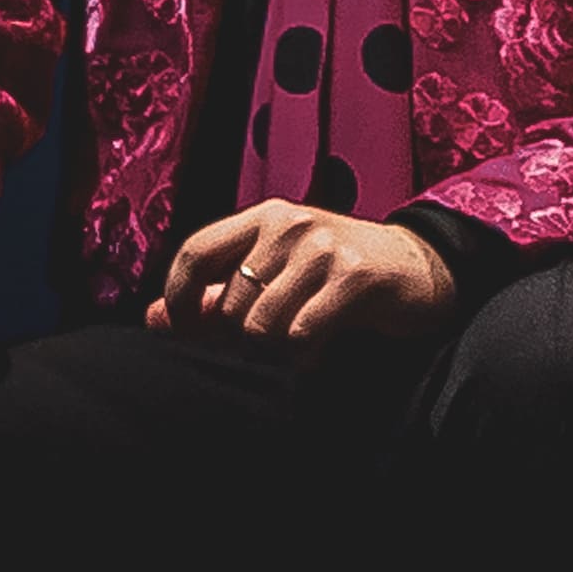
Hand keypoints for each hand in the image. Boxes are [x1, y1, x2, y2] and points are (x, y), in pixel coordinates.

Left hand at [147, 202, 463, 345]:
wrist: (420, 268)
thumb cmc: (335, 272)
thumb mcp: (274, 272)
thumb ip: (211, 295)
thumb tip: (152, 319)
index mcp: (264, 217)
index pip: (195, 252)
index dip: (177, 297)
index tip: (182, 327)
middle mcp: (291, 224)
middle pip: (228, 304)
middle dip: (240, 336)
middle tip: (271, 338)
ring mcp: (324, 247)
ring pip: (260, 326)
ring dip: (275, 349)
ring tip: (299, 339)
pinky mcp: (354, 277)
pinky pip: (300, 336)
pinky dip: (305, 355)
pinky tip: (322, 346)